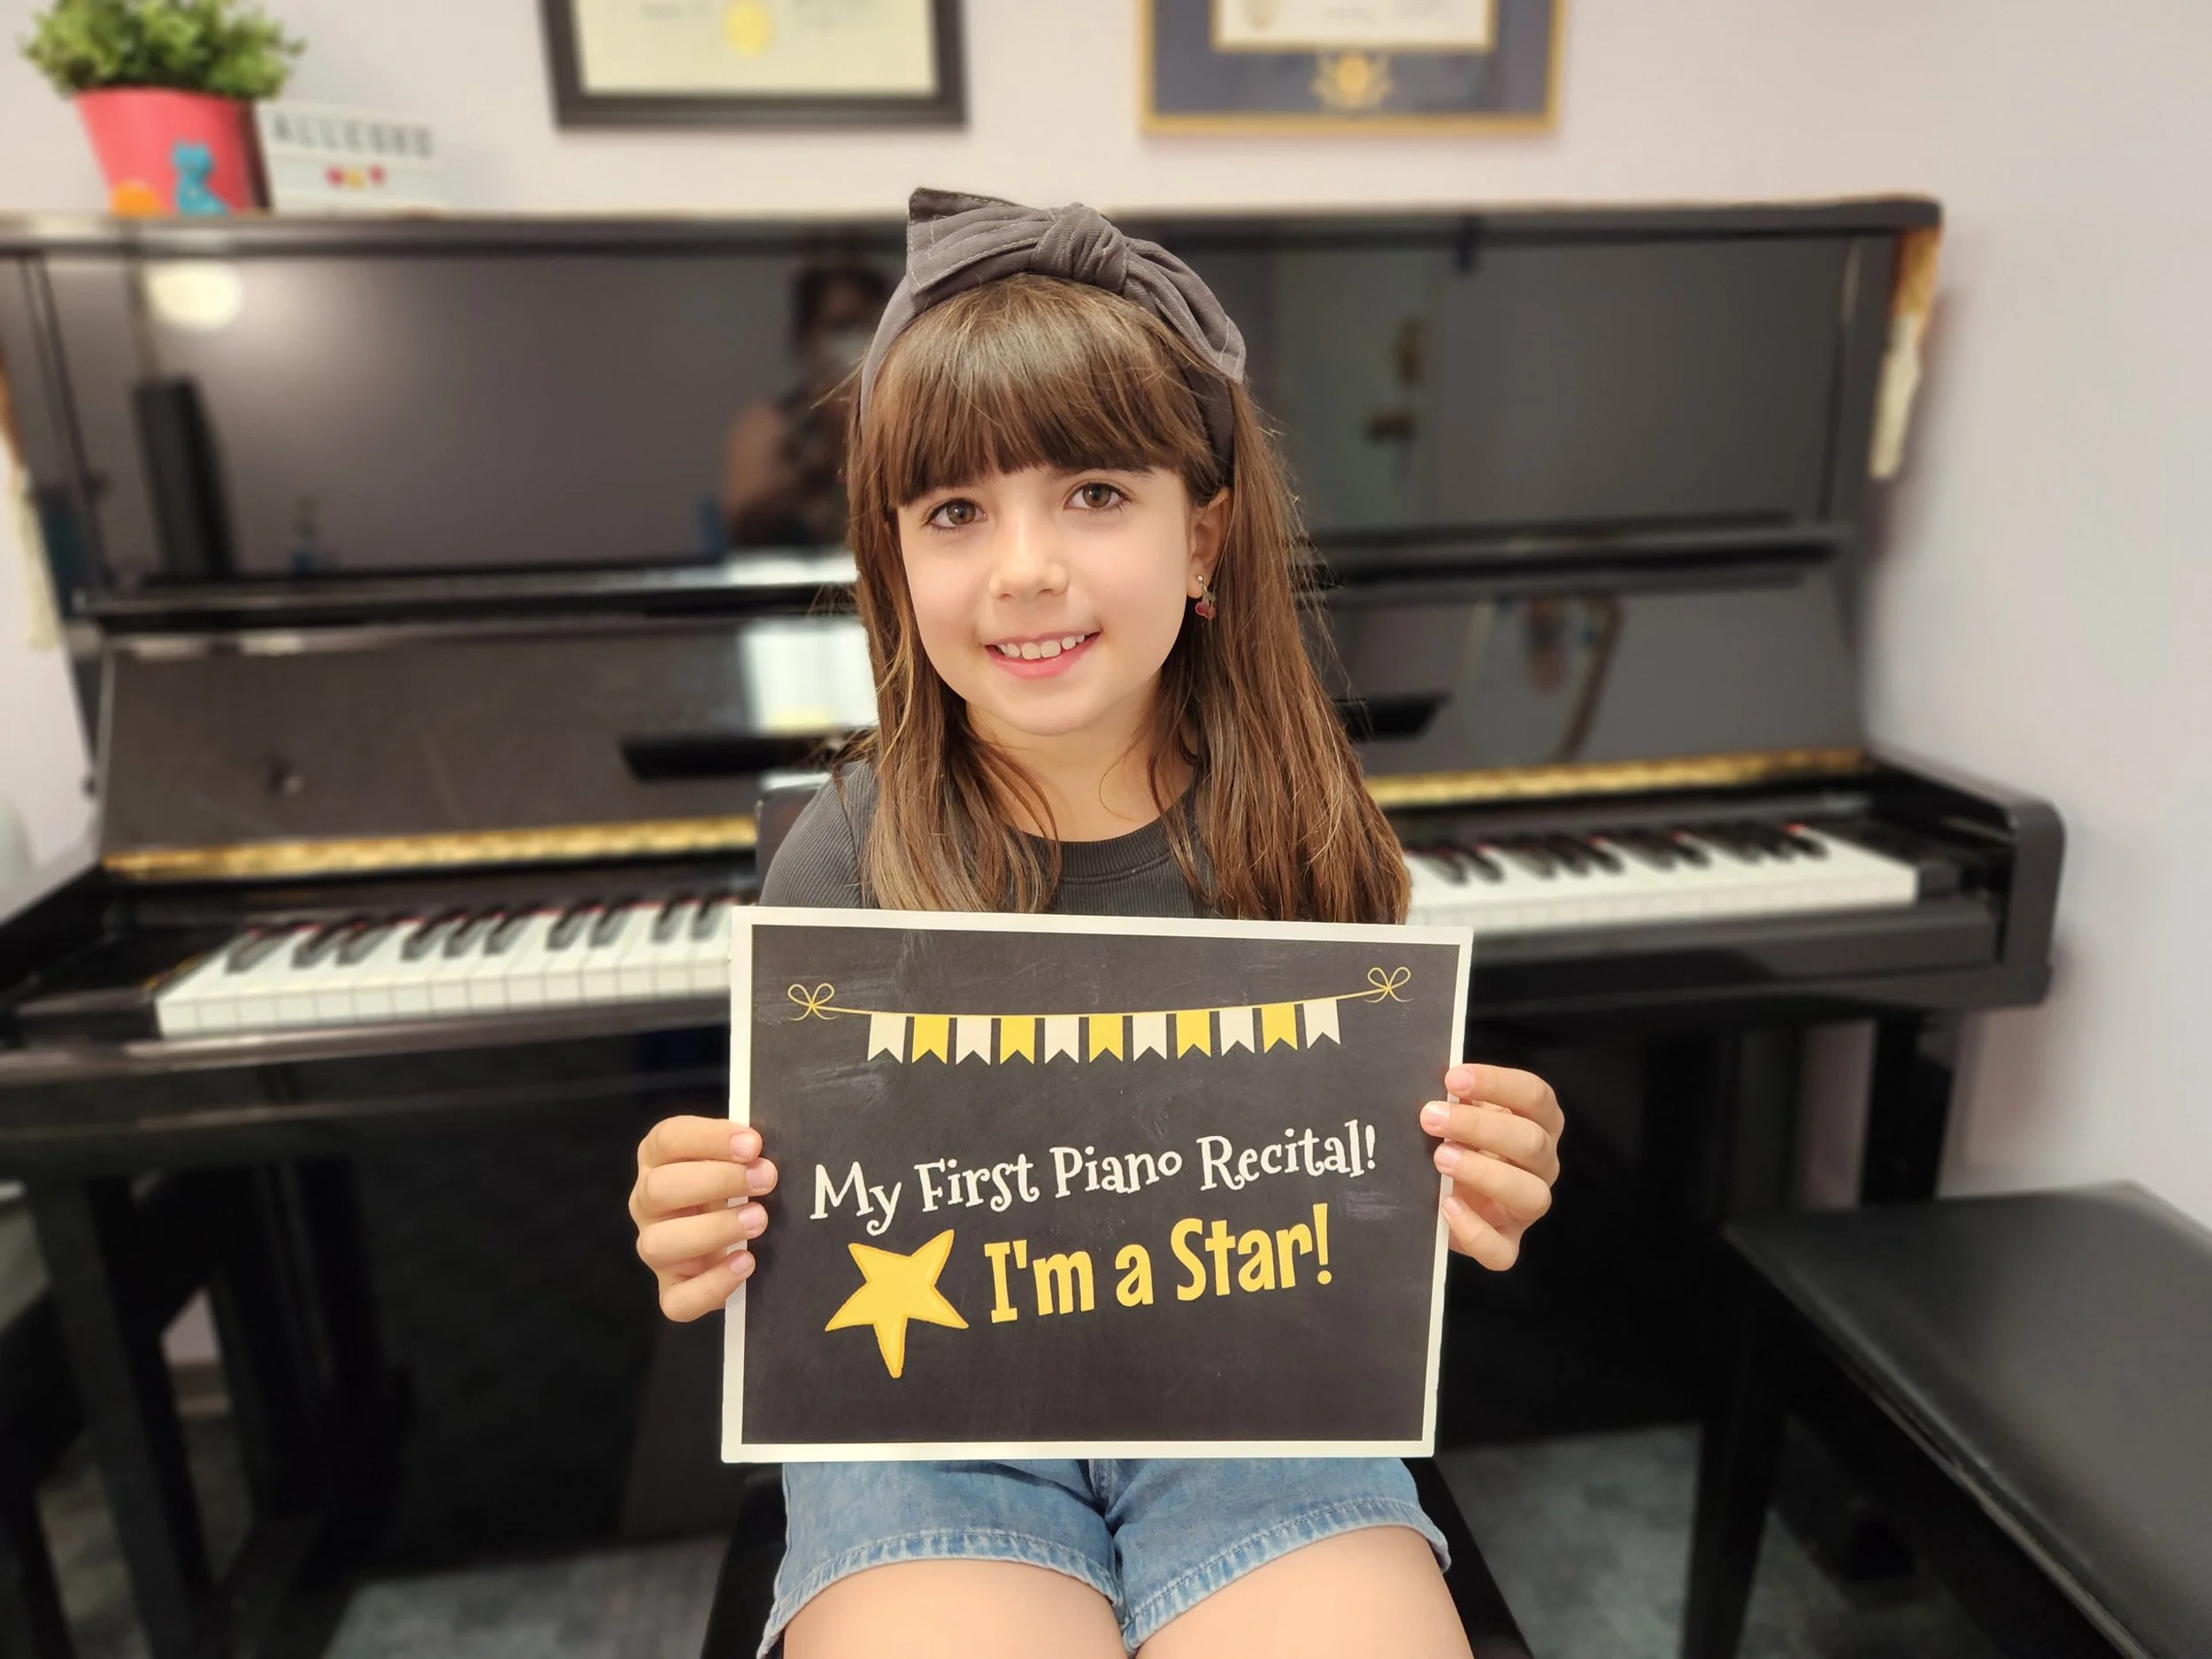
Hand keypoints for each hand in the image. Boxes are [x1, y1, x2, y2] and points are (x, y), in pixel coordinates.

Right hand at [630, 1115, 779, 1320]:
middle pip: (659, 1188)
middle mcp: (647, 1203)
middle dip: (717, 1181)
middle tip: (765, 1180)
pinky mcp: (672, 1289)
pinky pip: (678, 1300)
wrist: (733, 1234)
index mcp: (658, 1160)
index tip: (753, 1144)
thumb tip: (766, 1150)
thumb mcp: (736, 1159)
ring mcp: (655, 1247)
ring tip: (758, 1220)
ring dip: (713, 1230)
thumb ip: (745, 1151)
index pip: (668, 1139)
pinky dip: (713, 1285)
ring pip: (658, 1244)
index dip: (709, 1138)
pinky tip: (746, 1262)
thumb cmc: (735, 1186)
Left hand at [1419, 1063, 1562, 1269]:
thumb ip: (1456, 1100)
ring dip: (1483, 1173)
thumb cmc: (1458, 1139)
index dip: (1497, 1084)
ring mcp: (1527, 1207)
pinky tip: (1446, 1206)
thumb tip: (1435, 1087)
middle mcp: (1542, 1164)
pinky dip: (1474, 1231)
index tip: (1452, 1079)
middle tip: (1431, 1118)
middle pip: (1531, 1142)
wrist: (1449, 1191)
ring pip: (1530, 1194)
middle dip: (1478, 1126)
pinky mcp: (1506, 1242)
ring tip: (1440, 1158)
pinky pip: (1502, 1251)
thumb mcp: (1461, 1114)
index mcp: (1539, 1123)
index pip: (1535, 1096)